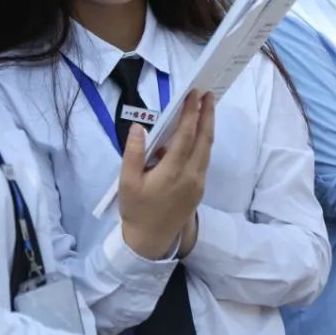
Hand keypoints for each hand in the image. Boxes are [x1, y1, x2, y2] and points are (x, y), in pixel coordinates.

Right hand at [119, 92, 214, 258]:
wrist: (151, 240)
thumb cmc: (136, 210)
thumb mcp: (126, 182)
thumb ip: (133, 153)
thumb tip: (139, 126)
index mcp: (172, 172)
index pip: (186, 136)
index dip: (191, 114)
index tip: (194, 95)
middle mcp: (191, 176)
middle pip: (204, 139)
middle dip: (207, 115)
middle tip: (208, 94)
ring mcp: (198, 183)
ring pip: (207, 149)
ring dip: (208, 127)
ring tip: (207, 108)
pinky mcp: (200, 188)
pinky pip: (204, 160)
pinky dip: (204, 143)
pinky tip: (198, 133)